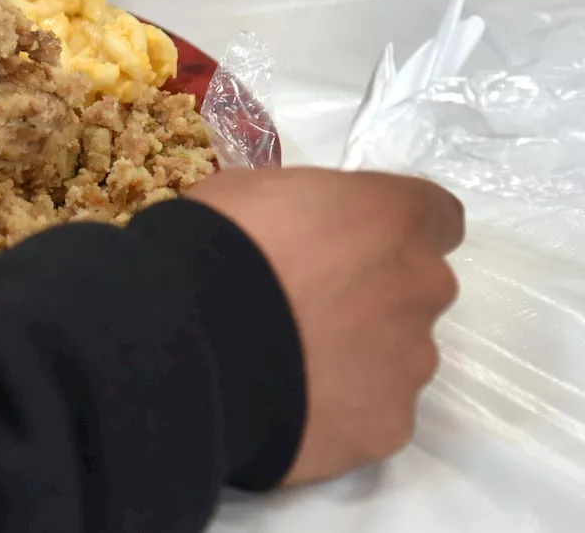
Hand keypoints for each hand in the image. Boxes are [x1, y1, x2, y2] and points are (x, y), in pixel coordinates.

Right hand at [187, 168, 462, 484]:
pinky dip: (338, 412)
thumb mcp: (251, 193)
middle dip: (373, 297)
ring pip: (397, 358)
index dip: (393, 231)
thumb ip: (302, 213)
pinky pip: (370, 415)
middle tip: (306, 309)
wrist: (184, 342)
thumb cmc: (214, 244)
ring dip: (357, 358)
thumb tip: (296, 235)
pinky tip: (286, 407)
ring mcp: (408, 365)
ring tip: (288, 366)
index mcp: (388, 217)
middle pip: (416, 291)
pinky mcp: (385, 428)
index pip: (435, 216)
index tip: (354, 242)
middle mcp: (419, 288)